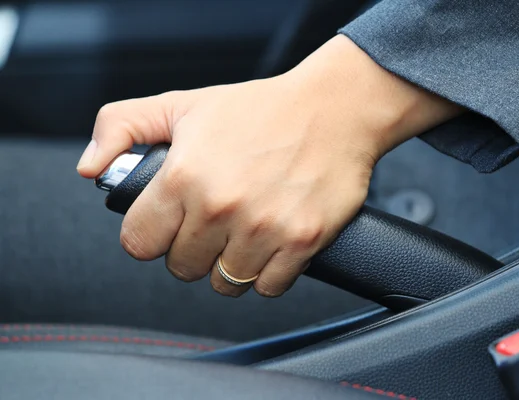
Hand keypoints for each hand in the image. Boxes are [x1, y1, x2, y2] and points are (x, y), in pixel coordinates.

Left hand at [77, 35, 461, 296]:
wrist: (335, 109)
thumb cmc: (261, 109)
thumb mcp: (182, 105)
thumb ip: (122, 127)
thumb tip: (91, 170)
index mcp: (183, 176)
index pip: (139, 243)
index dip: (151, 235)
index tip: (169, 225)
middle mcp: (221, 207)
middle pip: (182, 268)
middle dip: (192, 249)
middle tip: (213, 222)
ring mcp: (264, 229)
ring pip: (226, 284)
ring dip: (230, 264)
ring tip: (243, 233)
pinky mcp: (302, 242)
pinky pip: (269, 288)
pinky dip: (268, 273)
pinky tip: (271, 244)